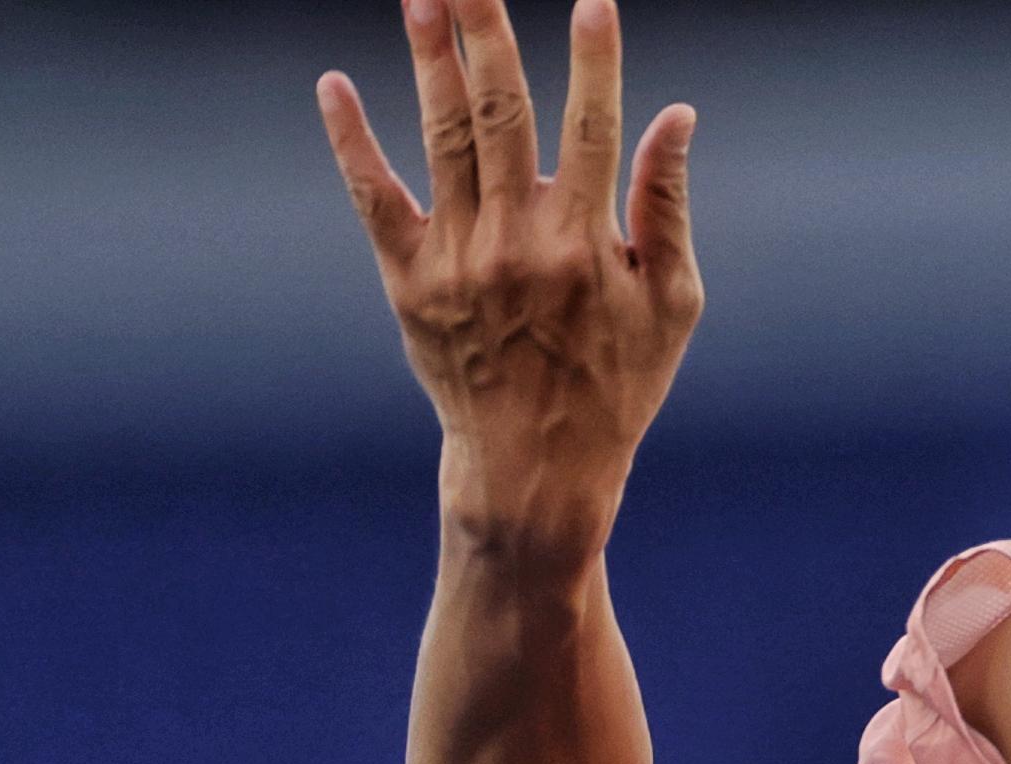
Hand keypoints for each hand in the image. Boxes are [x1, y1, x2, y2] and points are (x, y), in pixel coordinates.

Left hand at [318, 0, 700, 555]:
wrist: (537, 470)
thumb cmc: (617, 385)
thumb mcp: (671, 307)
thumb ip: (667, 209)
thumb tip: (675, 117)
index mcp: (588, 245)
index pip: (591, 128)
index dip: (593, 59)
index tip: (592, 0)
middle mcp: (518, 243)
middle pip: (501, 110)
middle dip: (489, 28)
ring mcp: (457, 259)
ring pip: (442, 136)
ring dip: (430, 57)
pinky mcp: (408, 280)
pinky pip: (374, 197)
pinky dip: (353, 141)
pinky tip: (335, 85)